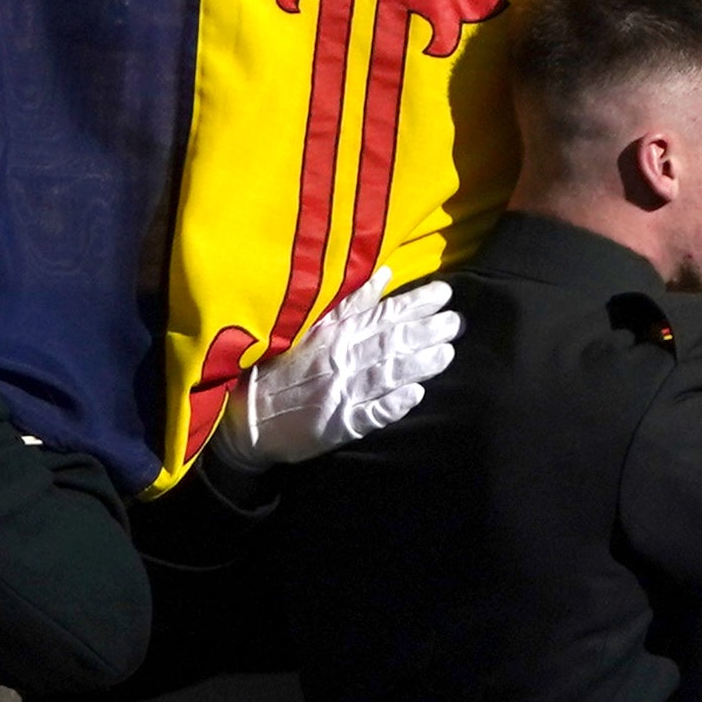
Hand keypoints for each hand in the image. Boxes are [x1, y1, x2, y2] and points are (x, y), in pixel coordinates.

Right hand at [218, 266, 458, 468]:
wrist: (245, 417)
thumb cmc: (279, 367)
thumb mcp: (308, 325)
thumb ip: (348, 302)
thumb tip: (385, 275)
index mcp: (334, 334)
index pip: (382, 314)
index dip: (415, 303)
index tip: (443, 294)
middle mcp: (340, 359)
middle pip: (391, 342)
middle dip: (427, 330)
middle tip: (456, 323)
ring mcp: (340, 393)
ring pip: (387, 373)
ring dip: (420, 364)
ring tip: (447, 354)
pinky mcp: (338, 425)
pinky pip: (370, 414)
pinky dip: (392, 404)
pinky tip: (415, 396)